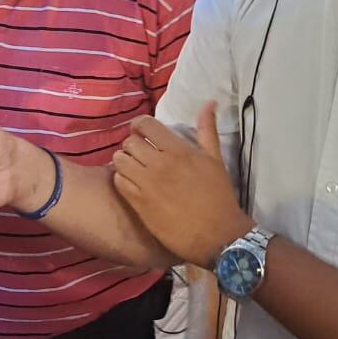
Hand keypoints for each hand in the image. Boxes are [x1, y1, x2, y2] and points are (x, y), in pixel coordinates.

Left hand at [111, 105, 251, 266]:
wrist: (218, 236)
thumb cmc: (219, 197)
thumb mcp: (215, 160)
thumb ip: (207, 130)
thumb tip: (209, 102)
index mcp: (178, 151)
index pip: (145, 125)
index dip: (140, 126)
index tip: (143, 134)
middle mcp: (159, 164)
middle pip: (129, 142)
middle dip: (132, 145)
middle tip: (140, 155)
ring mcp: (147, 184)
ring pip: (119, 161)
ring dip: (124, 162)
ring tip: (134, 169)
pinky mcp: (139, 204)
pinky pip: (118, 182)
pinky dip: (121, 180)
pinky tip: (132, 185)